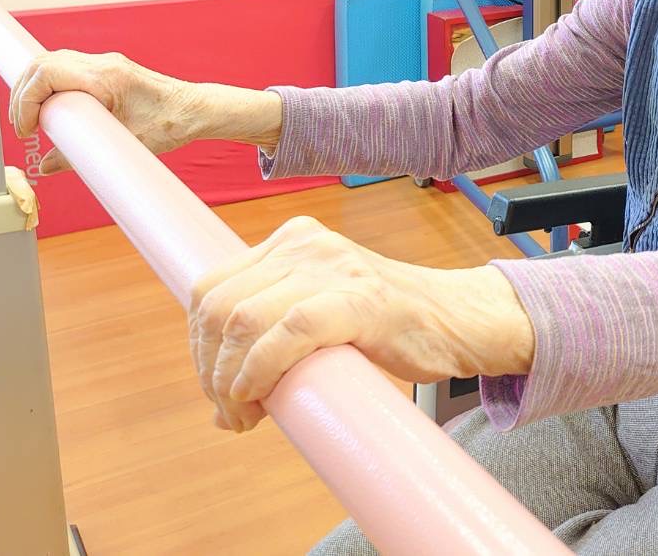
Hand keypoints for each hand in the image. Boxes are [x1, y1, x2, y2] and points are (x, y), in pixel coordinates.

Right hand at [9, 50, 200, 173]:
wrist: (196, 111)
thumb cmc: (170, 124)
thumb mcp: (123, 144)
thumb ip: (80, 156)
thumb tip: (46, 167)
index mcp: (106, 76)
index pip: (46, 73)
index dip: (26, 100)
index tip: (27, 129)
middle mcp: (103, 64)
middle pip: (42, 64)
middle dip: (23, 94)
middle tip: (24, 128)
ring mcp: (105, 64)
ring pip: (53, 63)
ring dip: (35, 89)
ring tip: (33, 121)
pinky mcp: (108, 71)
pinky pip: (67, 70)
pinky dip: (51, 87)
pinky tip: (52, 111)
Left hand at [189, 216, 534, 432]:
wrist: (458, 320)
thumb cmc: (390, 326)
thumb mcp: (322, 312)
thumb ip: (273, 337)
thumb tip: (220, 403)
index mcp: (292, 241)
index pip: (211, 289)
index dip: (200, 347)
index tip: (216, 390)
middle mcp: (306, 244)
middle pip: (219, 306)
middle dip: (209, 369)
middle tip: (230, 413)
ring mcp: (332, 268)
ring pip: (243, 318)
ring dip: (228, 380)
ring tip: (245, 416)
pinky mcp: (357, 298)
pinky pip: (287, 332)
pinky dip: (260, 371)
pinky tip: (260, 398)